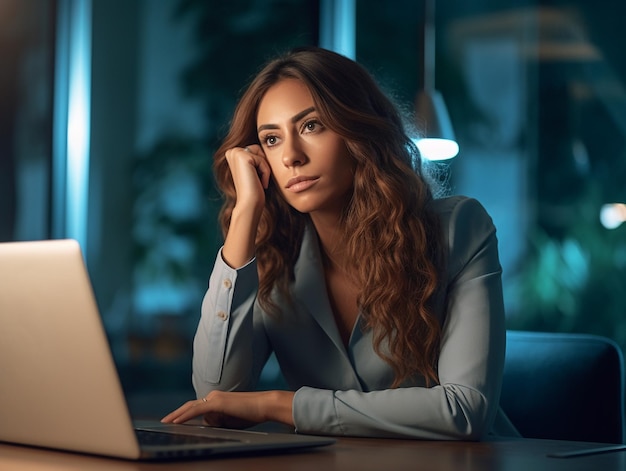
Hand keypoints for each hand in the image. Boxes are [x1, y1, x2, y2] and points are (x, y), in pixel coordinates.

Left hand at [160, 390, 294, 428]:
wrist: (264, 405)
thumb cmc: (251, 413)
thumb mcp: (230, 420)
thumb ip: (217, 421)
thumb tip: (207, 424)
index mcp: (216, 400)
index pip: (196, 407)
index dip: (184, 414)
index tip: (174, 421)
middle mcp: (213, 396)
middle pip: (189, 405)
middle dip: (175, 414)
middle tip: (164, 421)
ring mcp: (214, 398)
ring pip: (191, 407)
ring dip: (177, 416)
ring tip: (166, 423)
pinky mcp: (217, 403)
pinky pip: (196, 410)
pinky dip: (185, 416)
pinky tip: (176, 421)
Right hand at [222, 144, 271, 267]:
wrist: (250, 203)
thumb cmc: (254, 189)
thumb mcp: (254, 170)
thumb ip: (255, 158)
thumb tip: (268, 144)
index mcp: (233, 153)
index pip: (257, 149)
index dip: (261, 164)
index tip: (255, 178)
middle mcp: (232, 151)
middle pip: (259, 149)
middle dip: (263, 165)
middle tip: (256, 180)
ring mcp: (236, 153)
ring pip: (261, 153)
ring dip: (264, 168)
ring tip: (258, 181)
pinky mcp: (243, 157)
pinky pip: (263, 160)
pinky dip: (265, 172)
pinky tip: (259, 182)